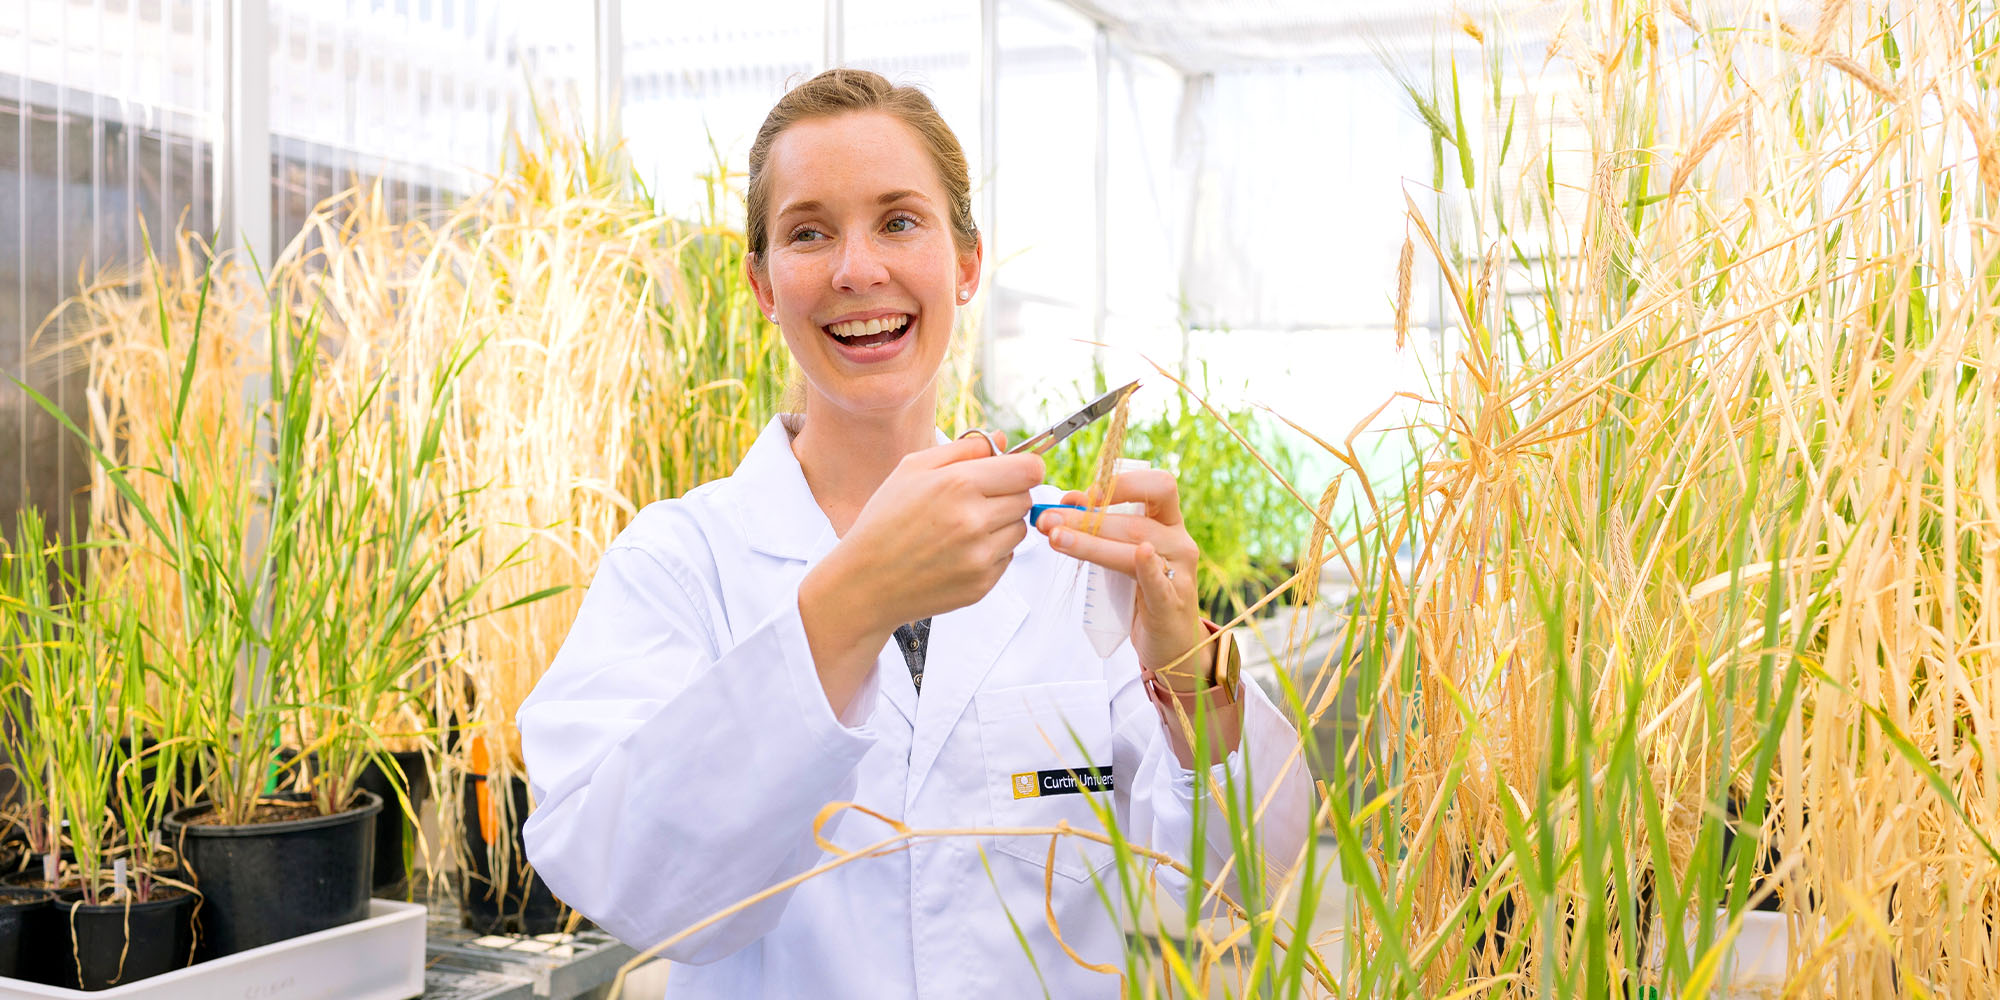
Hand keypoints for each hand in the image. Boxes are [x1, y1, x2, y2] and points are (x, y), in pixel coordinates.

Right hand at [810, 432, 1044, 638]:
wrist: (865, 583)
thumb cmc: (884, 522)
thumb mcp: (912, 469)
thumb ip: (962, 449)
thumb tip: (1001, 440)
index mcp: (958, 484)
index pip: (1029, 470)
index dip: (1023, 467)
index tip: (1013, 471)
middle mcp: (974, 521)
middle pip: (1026, 498)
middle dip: (1008, 494)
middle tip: (977, 500)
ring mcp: (980, 556)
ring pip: (1019, 529)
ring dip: (1001, 524)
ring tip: (964, 527)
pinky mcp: (982, 584)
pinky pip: (1007, 557)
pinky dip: (990, 551)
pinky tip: (958, 551)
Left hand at [1032, 469, 1210, 689]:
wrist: (1171, 643)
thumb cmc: (1142, 593)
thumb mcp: (1123, 553)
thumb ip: (1104, 526)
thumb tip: (1071, 498)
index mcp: (1170, 523)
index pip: (1158, 486)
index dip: (1123, 484)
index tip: (1083, 495)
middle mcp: (1179, 542)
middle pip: (1135, 520)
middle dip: (1086, 517)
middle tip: (1047, 519)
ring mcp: (1179, 573)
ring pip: (1137, 546)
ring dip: (1092, 541)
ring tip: (1056, 538)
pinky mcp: (1171, 604)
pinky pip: (1160, 581)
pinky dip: (1149, 567)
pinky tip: (1140, 555)